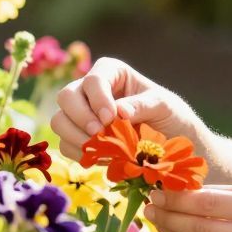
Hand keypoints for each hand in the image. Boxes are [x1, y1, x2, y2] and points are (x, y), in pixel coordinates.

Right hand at [49, 56, 203, 159]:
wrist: (172, 144)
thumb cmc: (170, 116)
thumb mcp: (165, 106)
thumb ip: (144, 104)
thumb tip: (120, 110)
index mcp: (111, 72)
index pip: (93, 79)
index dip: (98, 99)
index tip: (111, 118)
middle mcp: (91, 90)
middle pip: (66, 96)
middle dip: (81, 117)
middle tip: (100, 135)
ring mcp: (82, 114)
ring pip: (59, 120)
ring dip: (76, 137)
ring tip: (100, 149)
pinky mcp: (79, 138)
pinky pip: (65, 144)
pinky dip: (79, 153)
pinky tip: (101, 158)